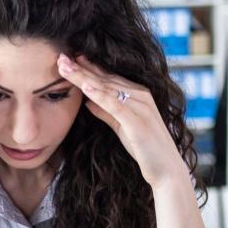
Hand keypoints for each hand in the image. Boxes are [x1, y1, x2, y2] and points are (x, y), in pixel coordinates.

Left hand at [57, 53, 187, 188]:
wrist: (167, 170)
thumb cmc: (145, 149)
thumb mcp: (121, 127)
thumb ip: (106, 112)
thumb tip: (88, 101)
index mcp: (137, 94)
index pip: (107, 77)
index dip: (87, 67)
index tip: (67, 59)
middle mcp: (140, 96)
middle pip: (105, 78)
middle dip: (81, 67)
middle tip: (60, 57)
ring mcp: (140, 107)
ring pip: (106, 88)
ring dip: (84, 76)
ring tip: (65, 67)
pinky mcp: (137, 122)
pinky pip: (115, 105)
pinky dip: (99, 95)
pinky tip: (85, 87)